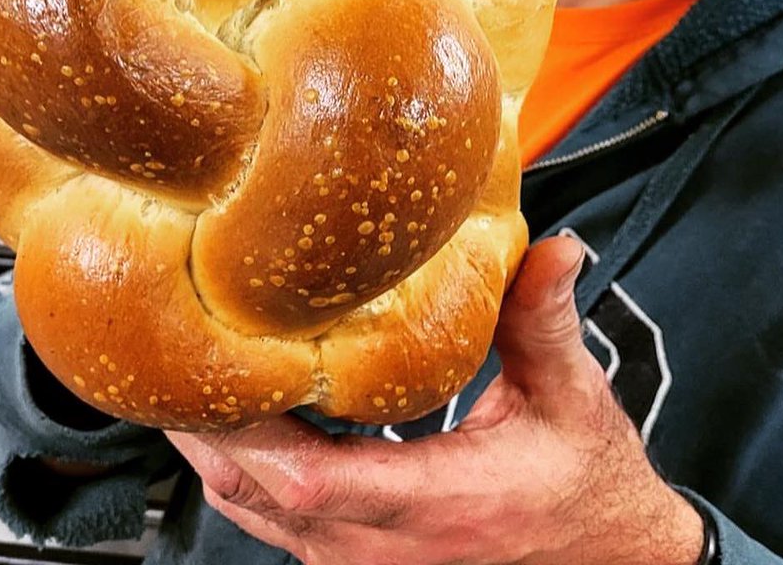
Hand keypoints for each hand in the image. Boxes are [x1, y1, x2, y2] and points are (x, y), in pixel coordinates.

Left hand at [169, 237, 705, 564]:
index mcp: (439, 503)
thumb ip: (546, 318)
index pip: (315, 484)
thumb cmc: (586, 485)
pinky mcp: (366, 559)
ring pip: (257, 517)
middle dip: (206, 430)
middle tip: (172, 357)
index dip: (250, 434)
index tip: (210, 375)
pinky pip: (278, 523)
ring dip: (217, 450)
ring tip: (188, 381)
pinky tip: (237, 422)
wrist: (609, 555)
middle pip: (259, 499)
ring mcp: (370, 561)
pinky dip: (246, 471)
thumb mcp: (572, 396)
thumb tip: (551, 248)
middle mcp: (390, 546)